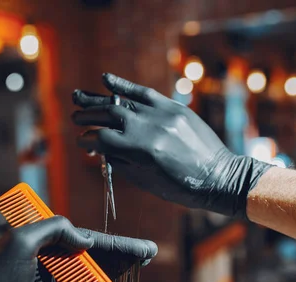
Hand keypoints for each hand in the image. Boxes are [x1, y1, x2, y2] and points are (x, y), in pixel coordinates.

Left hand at [0, 216, 157, 281]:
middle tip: (148, 253)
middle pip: (94, 253)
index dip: (116, 243)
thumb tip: (84, 238)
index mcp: (45, 238)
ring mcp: (53, 278)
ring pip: (92, 271)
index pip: (87, 238)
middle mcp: (51, 256)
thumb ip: (52, 229)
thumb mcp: (19, 242)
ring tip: (138, 264)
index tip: (142, 247)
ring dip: (115, 269)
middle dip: (121, 253)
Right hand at [72, 73, 272, 218]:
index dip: (87, 140)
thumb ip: (121, 161)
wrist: (220, 177)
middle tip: (75, 118)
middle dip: (87, 116)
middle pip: (108, 115)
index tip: (81, 142)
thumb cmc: (182, 187)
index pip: (102, 139)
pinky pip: (145, 92)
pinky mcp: (174, 107)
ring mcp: (163, 114)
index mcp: (142, 151)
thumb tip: (100, 147)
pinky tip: (105, 79)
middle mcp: (150, 128)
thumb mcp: (146, 180)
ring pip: (122, 102)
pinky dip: (124, 85)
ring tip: (79, 98)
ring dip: (99, 101)